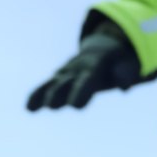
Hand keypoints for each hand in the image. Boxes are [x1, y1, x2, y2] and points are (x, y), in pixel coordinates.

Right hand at [26, 21, 140, 110]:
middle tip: (51, 105)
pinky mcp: (59, 78)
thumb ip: (125, 73)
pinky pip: (46, 86)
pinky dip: (37, 94)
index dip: (81, 91)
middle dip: (59, 92)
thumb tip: (124, 87)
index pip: (87, 80)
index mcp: (94, 66)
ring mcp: (66, 72)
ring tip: (31, 108)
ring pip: (53, 83)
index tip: (75, 105)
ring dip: (44, 94)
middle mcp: (77, 69)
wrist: (101, 48)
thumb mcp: (127, 64)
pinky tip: (29, 108)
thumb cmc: (117, 61)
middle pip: (66, 81)